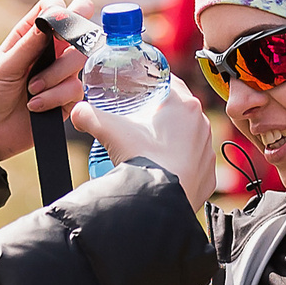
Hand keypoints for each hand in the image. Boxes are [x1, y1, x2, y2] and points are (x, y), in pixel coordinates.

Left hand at [0, 0, 90, 161]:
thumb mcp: (5, 65)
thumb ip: (29, 43)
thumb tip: (51, 18)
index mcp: (32, 35)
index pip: (55, 7)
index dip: (62, 10)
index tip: (57, 23)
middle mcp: (50, 51)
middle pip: (78, 32)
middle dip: (69, 44)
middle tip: (56, 52)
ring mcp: (61, 74)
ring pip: (78, 61)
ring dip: (54, 76)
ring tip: (31, 89)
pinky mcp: (66, 98)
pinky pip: (75, 90)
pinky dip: (54, 98)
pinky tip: (34, 105)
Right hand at [69, 70, 213, 213]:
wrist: (158, 201)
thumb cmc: (142, 160)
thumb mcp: (110, 131)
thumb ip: (90, 116)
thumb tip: (77, 112)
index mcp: (185, 106)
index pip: (172, 83)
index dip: (156, 86)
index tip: (144, 92)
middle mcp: (202, 125)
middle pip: (181, 112)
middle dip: (163, 116)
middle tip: (142, 123)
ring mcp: (208, 152)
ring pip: (191, 139)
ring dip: (175, 141)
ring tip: (153, 148)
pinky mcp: (208, 177)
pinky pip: (195, 166)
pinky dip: (182, 166)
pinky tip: (166, 170)